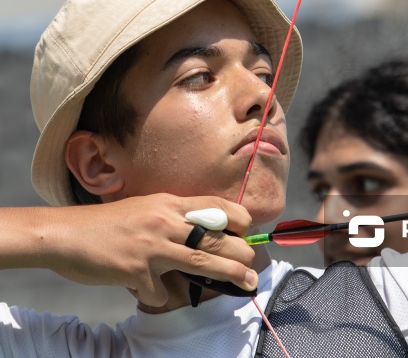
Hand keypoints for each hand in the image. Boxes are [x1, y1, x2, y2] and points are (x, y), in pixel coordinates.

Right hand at [18, 194, 255, 306]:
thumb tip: (200, 235)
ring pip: (202, 260)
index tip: (248, 229)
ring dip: (229, 273)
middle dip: (241, 251)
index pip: (214, 205)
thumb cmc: (106, 224)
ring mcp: (151, 245)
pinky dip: (156, 294)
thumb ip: (172, 218)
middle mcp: (163, 220)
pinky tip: (145, 288)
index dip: (238, 217)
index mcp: (167, 203)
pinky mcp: (136, 270)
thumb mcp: (144, 209)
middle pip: (215, 236)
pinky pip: (159, 290)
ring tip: (247, 282)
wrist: (63, 233)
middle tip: (253, 263)